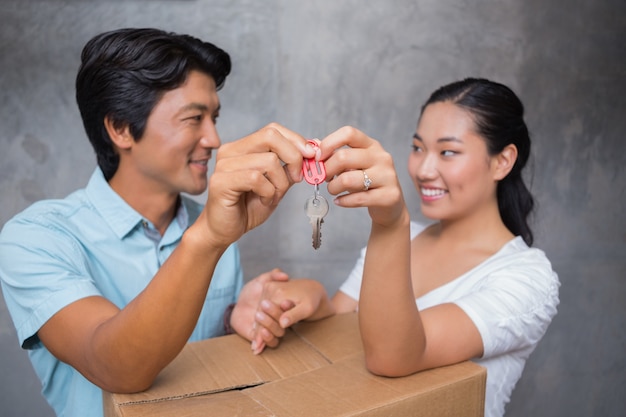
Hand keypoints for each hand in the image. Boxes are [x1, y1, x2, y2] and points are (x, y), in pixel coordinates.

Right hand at [193, 123, 315, 248]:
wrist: (224, 230)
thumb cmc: (248, 207)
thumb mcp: (276, 185)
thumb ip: (289, 168)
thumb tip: (311, 151)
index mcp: (243, 147)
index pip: (273, 129)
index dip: (295, 140)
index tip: (311, 156)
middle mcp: (231, 151)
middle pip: (270, 136)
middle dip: (293, 156)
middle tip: (297, 178)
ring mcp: (224, 165)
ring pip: (268, 160)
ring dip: (280, 183)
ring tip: (273, 196)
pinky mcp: (220, 182)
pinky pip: (256, 178)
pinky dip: (268, 192)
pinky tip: (264, 201)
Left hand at [230, 269, 293, 353]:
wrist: (239, 306)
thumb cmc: (251, 292)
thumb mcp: (261, 281)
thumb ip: (272, 276)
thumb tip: (285, 275)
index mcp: (280, 306)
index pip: (288, 308)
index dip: (288, 306)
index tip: (286, 302)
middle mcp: (278, 318)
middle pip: (282, 321)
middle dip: (275, 313)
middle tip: (265, 305)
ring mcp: (271, 328)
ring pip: (278, 333)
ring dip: (270, 326)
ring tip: (259, 316)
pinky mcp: (263, 338)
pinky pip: (271, 343)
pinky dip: (266, 340)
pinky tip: (261, 333)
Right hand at [250, 278, 333, 353]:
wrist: (312, 288)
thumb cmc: (312, 300)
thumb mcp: (307, 308)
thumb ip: (294, 315)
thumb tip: (282, 323)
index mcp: (278, 293)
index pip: (265, 315)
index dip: (261, 331)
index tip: (258, 346)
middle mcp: (270, 288)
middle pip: (260, 313)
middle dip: (257, 331)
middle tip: (255, 348)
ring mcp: (269, 289)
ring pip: (260, 311)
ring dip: (257, 327)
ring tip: (256, 344)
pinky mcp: (269, 291)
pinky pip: (263, 307)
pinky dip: (260, 320)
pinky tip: (259, 332)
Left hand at [319, 126, 407, 227]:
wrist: (390, 205)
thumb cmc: (367, 183)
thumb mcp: (354, 165)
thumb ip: (336, 155)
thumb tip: (314, 147)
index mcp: (371, 145)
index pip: (349, 133)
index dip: (329, 143)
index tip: (319, 157)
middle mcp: (381, 157)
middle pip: (344, 157)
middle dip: (327, 170)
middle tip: (324, 178)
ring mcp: (387, 176)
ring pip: (348, 179)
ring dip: (333, 187)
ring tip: (333, 190)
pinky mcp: (389, 196)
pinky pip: (358, 198)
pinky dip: (343, 201)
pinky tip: (340, 201)